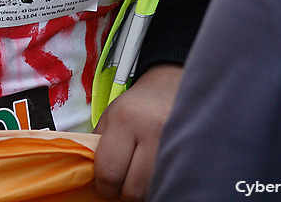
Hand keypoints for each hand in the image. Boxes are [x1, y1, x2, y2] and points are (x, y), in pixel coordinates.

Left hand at [92, 63, 182, 201]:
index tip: (104, 184)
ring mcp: (174, 145)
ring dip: (141, 190)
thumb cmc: (135, 106)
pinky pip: (168, 186)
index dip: (104, 186)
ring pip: (150, 192)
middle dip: (123, 191)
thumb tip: (91, 178)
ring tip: (138, 173)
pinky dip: (157, 186)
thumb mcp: (109, 118)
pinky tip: (152, 173)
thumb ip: (97, 147)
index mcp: (125, 121)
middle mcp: (152, 133)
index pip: (108, 172)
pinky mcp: (189, 155)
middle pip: (132, 190)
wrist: (169, 88)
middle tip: (123, 179)